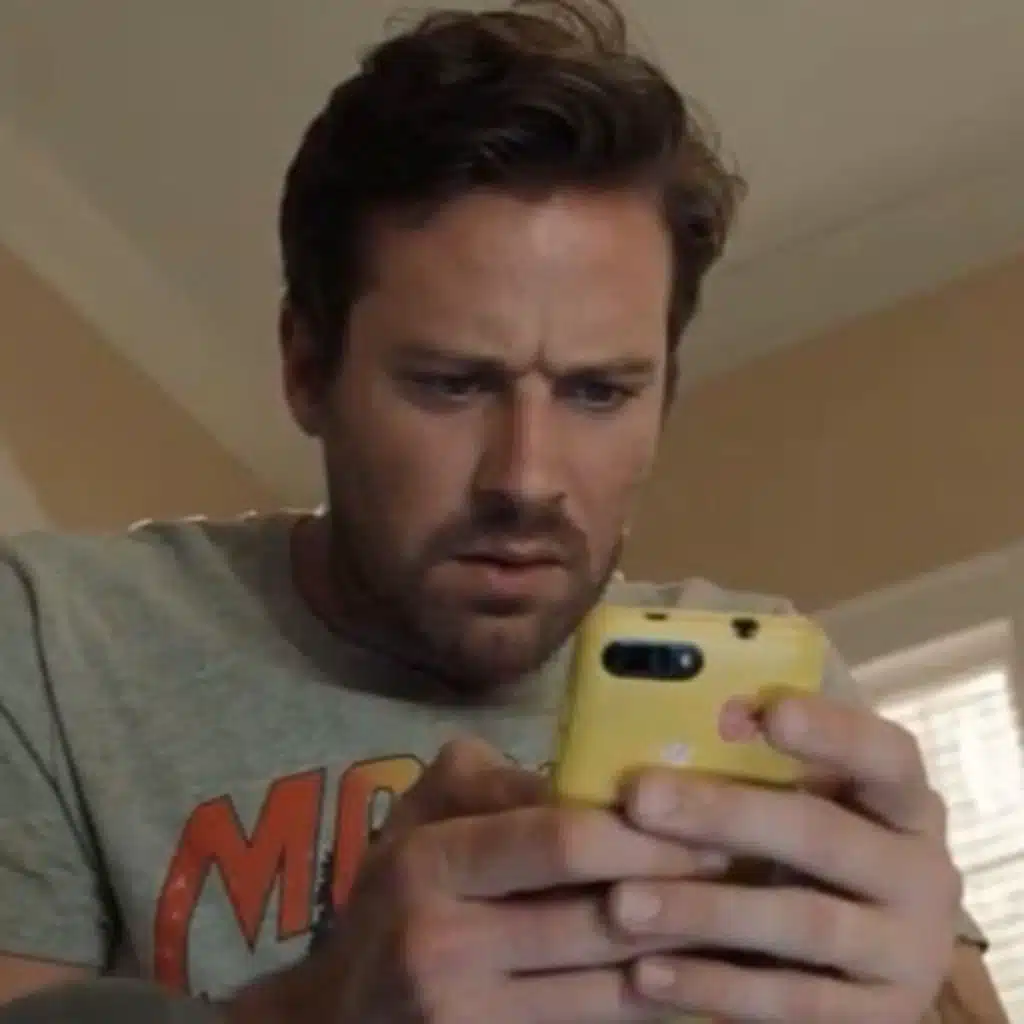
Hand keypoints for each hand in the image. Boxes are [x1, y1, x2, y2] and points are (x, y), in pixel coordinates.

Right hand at [232, 737, 726, 1022]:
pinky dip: (655, 1006)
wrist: (342, 1017)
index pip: (560, 840)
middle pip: (599, 917)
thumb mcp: (420, 816)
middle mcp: (445, 941)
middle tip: (754, 865)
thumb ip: (488, 781)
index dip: (642, 831)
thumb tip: (586, 774)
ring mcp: (470, 1017)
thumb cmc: (393, 895)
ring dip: (690, 956)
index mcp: (430, 860)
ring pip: (613, 987)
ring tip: (751, 920)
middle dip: (684, 891)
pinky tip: (701, 980)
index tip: (709, 819)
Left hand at [611, 694, 961, 1022]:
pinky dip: (714, 988)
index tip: (770, 712)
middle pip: (823, 835)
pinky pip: (790, 1003)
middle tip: (641, 798)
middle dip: (727, 814)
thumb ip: (759, 763)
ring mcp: (907, 952)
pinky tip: (647, 973)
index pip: (885, 755)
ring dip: (705, 910)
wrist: (865, 965)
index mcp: (906, 802)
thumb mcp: (805, 802)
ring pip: (802, 923)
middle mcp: (922, 874)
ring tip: (622, 902)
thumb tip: (663, 708)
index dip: (834, 731)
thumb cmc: (810, 850)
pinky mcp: (877, 1020)